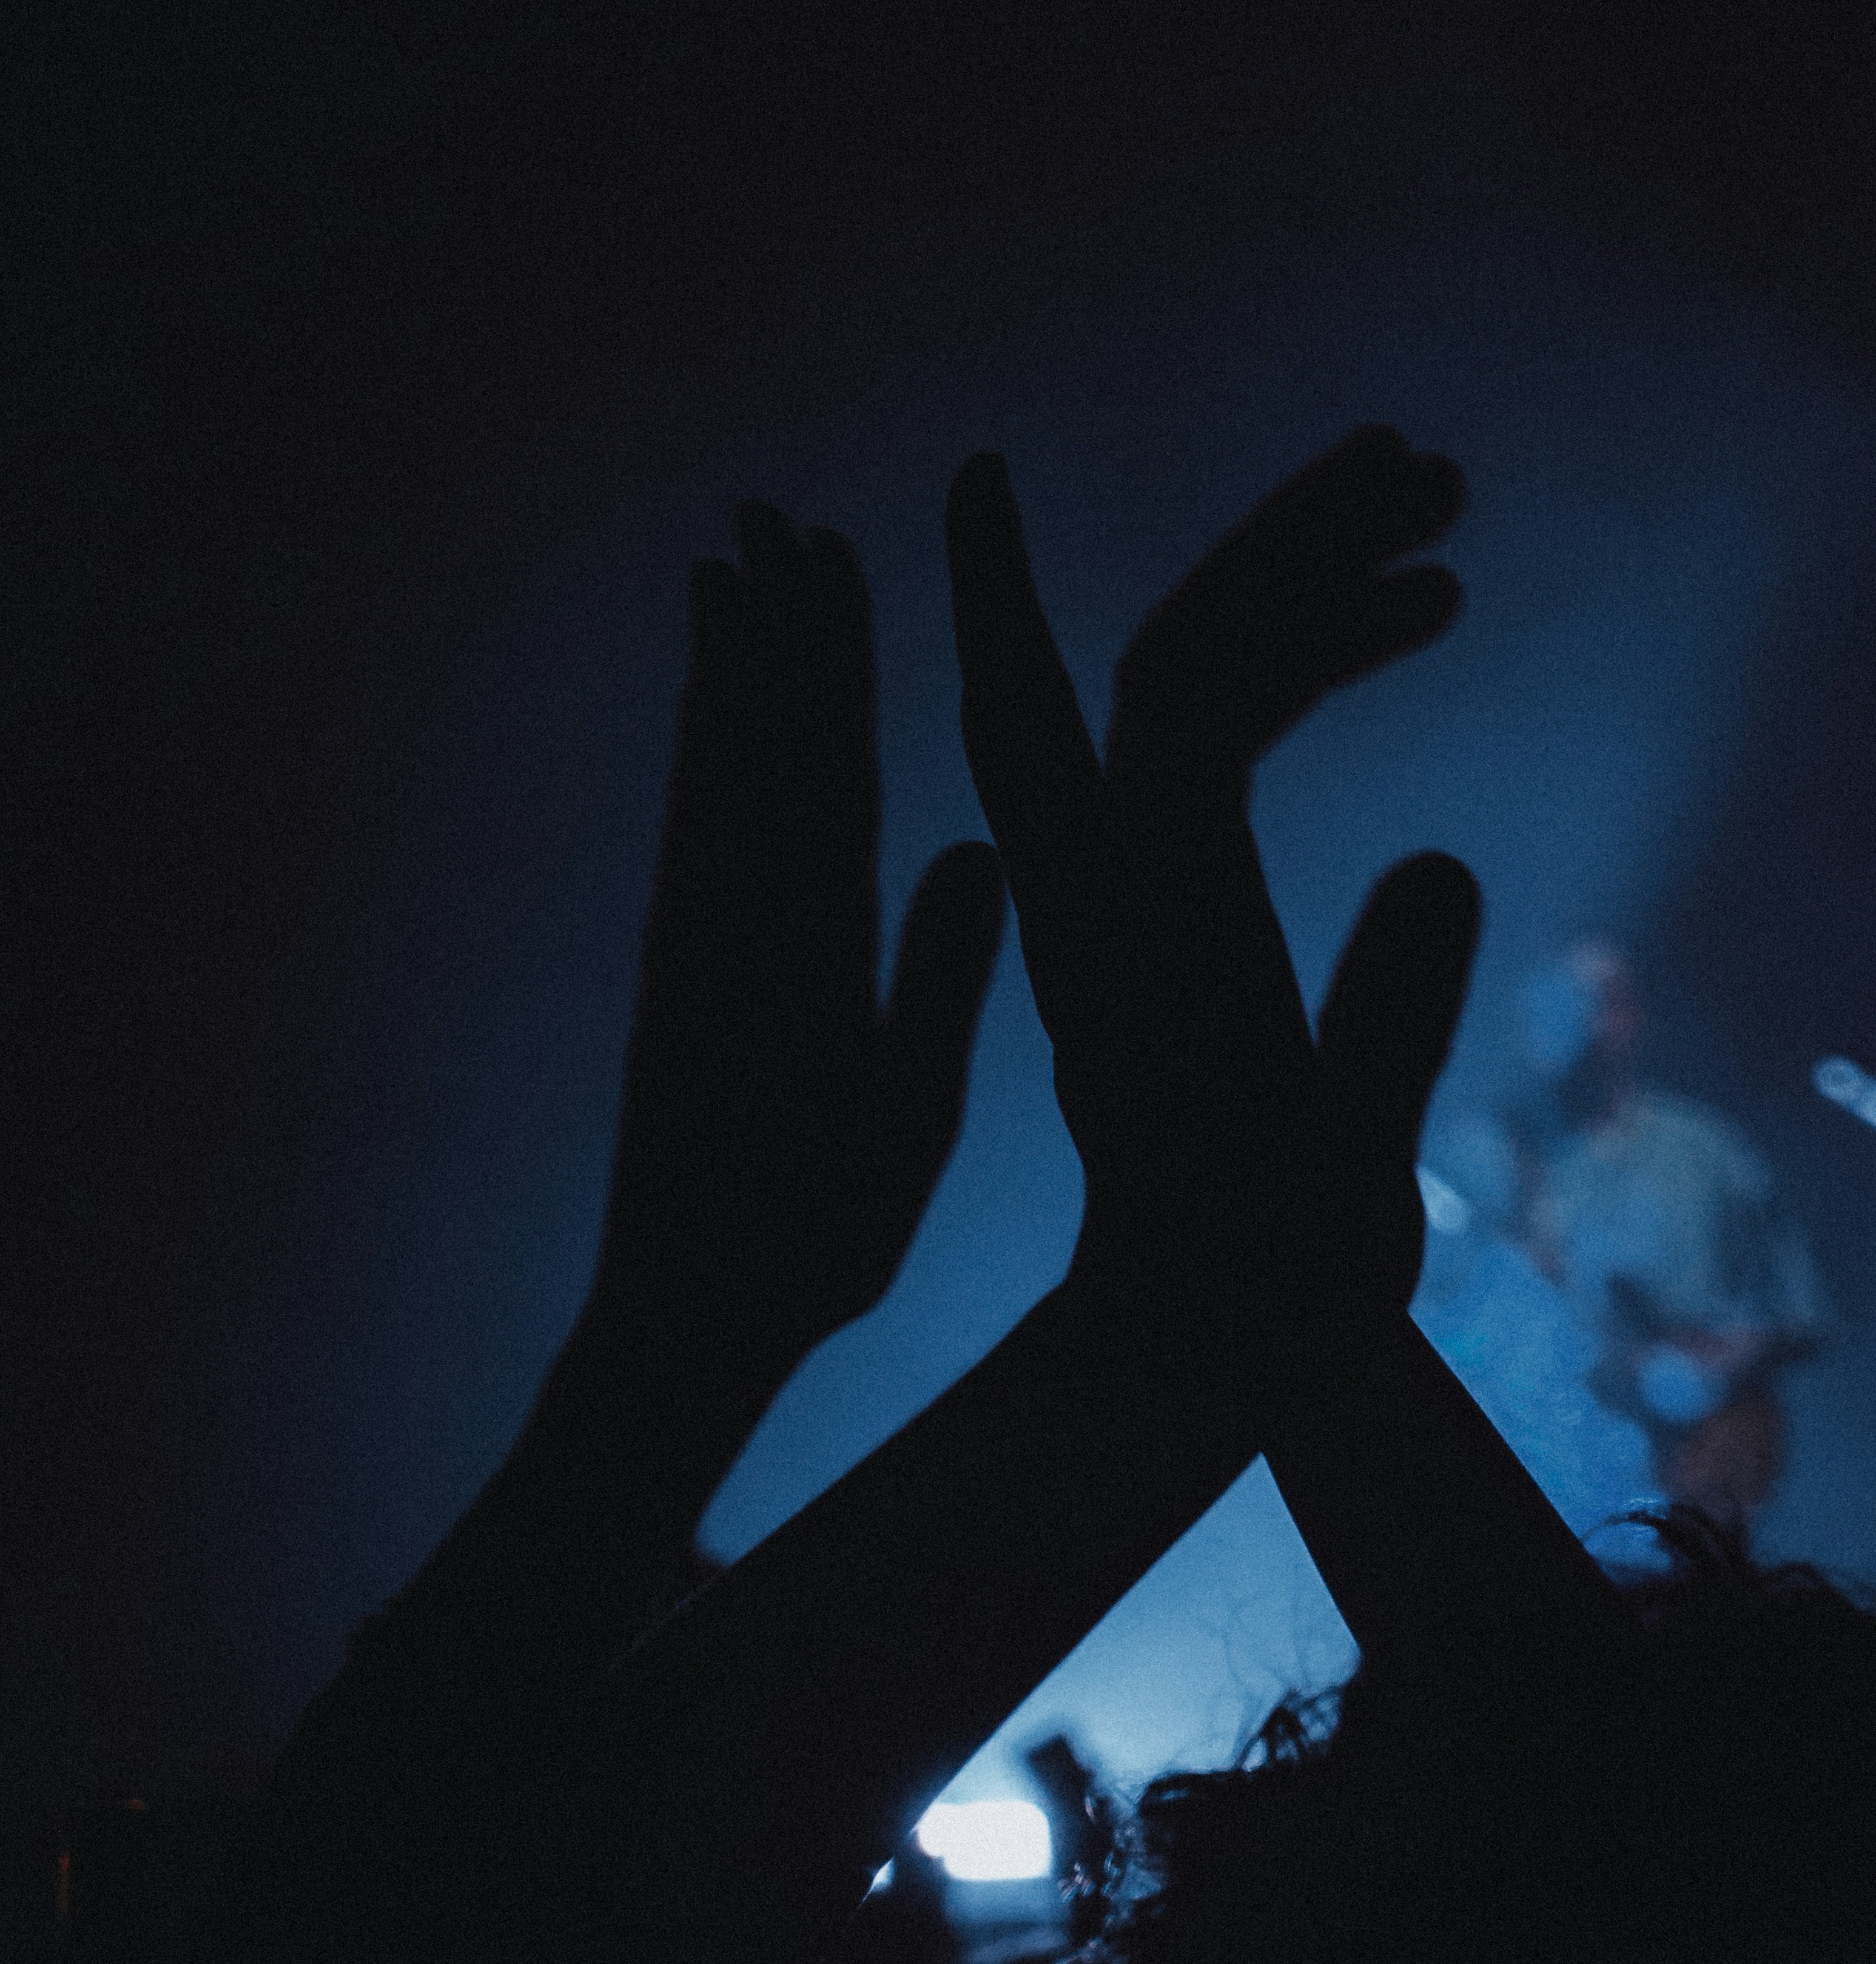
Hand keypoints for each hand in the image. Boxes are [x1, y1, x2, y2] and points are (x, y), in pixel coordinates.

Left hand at [580, 505, 1004, 1403]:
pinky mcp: (675, 978)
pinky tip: (710, 719)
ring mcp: (699, 946)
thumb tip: (977, 850)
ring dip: (726, 672)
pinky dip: (699, 757)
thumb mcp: (904, 1123)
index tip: (836, 566)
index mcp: (815, 955)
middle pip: (764, 747)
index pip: (831, 775)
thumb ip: (934, 984)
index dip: (833, 662)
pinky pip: (688, 836)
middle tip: (770, 521)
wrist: (679, 1319)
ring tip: (723, 577)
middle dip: (774, 631)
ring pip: (715, 778)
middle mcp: (743, 927)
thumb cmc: (814, 1241)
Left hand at [944, 428, 1471, 1394]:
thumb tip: (1442, 857)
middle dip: (1276, 548)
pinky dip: (1315, 666)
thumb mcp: (1335, 1186)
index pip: (1052, 728)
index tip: (977, 477)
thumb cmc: (1262, 1297)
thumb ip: (1380, 1033)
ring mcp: (1154, 890)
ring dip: (1309, 590)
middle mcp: (1118, 892)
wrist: (1214, 1362)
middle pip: (1162, 664)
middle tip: (1416, 460)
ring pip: (1205, 691)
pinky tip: (1409, 627)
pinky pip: (1233, 745)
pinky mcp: (1196, 903)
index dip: (1018, 598)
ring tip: (1448, 520)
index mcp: (1121, 939)